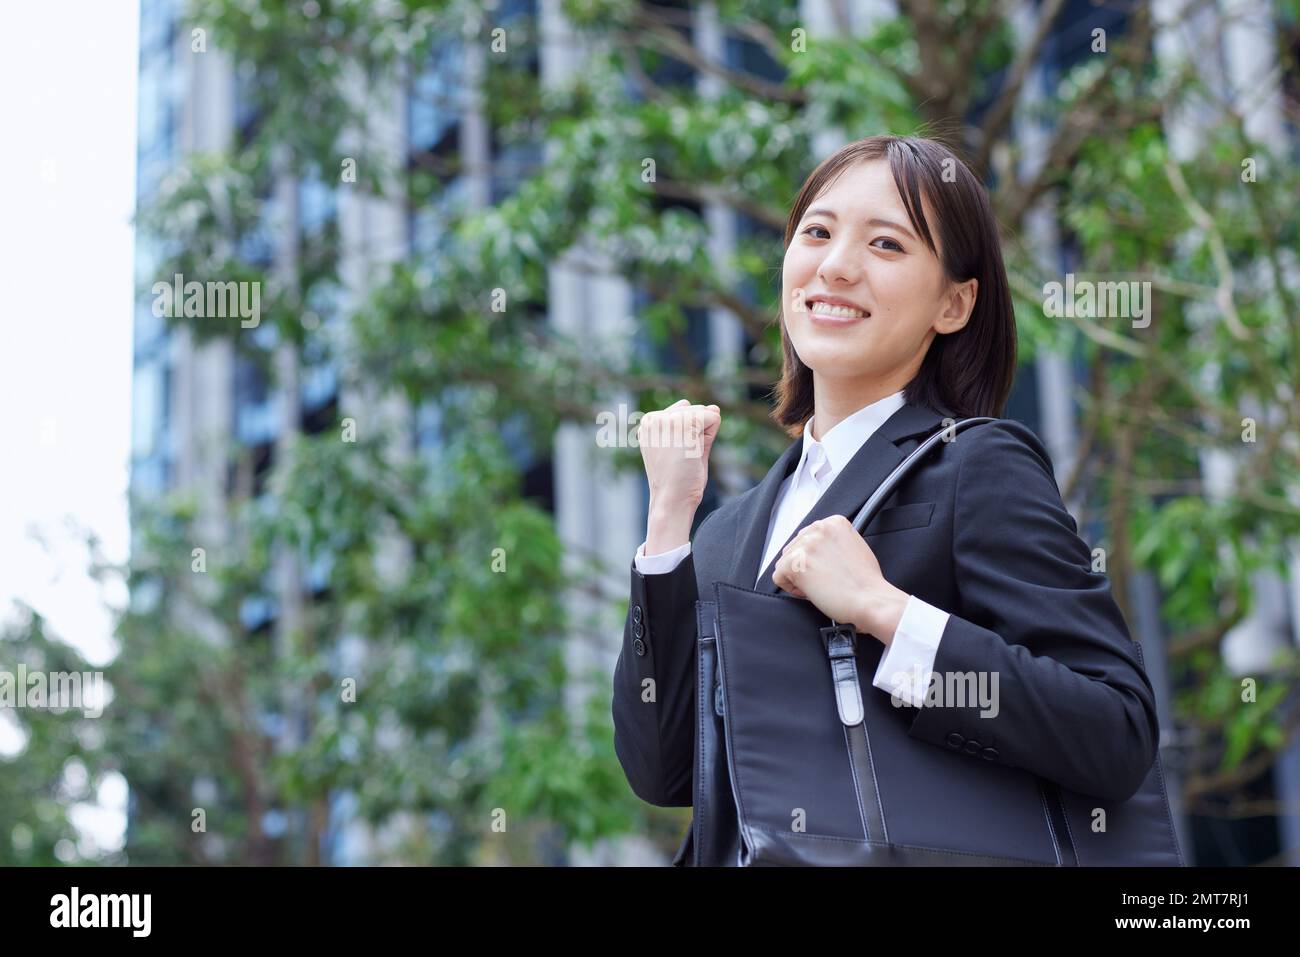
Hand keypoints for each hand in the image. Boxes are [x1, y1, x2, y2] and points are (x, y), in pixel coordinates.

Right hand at [637, 399, 720, 552]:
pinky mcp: (682, 423)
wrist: (672, 500)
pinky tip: (692, 453)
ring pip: (704, 413)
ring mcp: (666, 419)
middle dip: (698, 433)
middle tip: (683, 458)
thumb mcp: (684, 449)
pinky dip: (711, 436)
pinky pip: (713, 418)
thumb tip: (715, 407)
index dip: (691, 435)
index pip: (684, 411)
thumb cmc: (678, 481)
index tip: (676, 455)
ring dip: (704, 435)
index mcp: (649, 423)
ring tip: (686, 456)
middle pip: (695, 410)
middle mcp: (653, 418)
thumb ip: (698, 428)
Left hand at [770, 514, 909, 643]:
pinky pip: (778, 576)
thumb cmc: (867, 582)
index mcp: (835, 522)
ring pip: (785, 562)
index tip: (826, 567)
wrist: (871, 600)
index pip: (808, 537)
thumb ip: (834, 542)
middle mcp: (819, 528)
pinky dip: (790, 588)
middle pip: (794, 548)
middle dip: (805, 566)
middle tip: (823, 580)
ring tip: (820, 586)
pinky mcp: (796, 563)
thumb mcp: (855, 547)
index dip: (815, 557)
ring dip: (798, 577)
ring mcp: (807, 544)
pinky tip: (810, 592)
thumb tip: (819, 550)